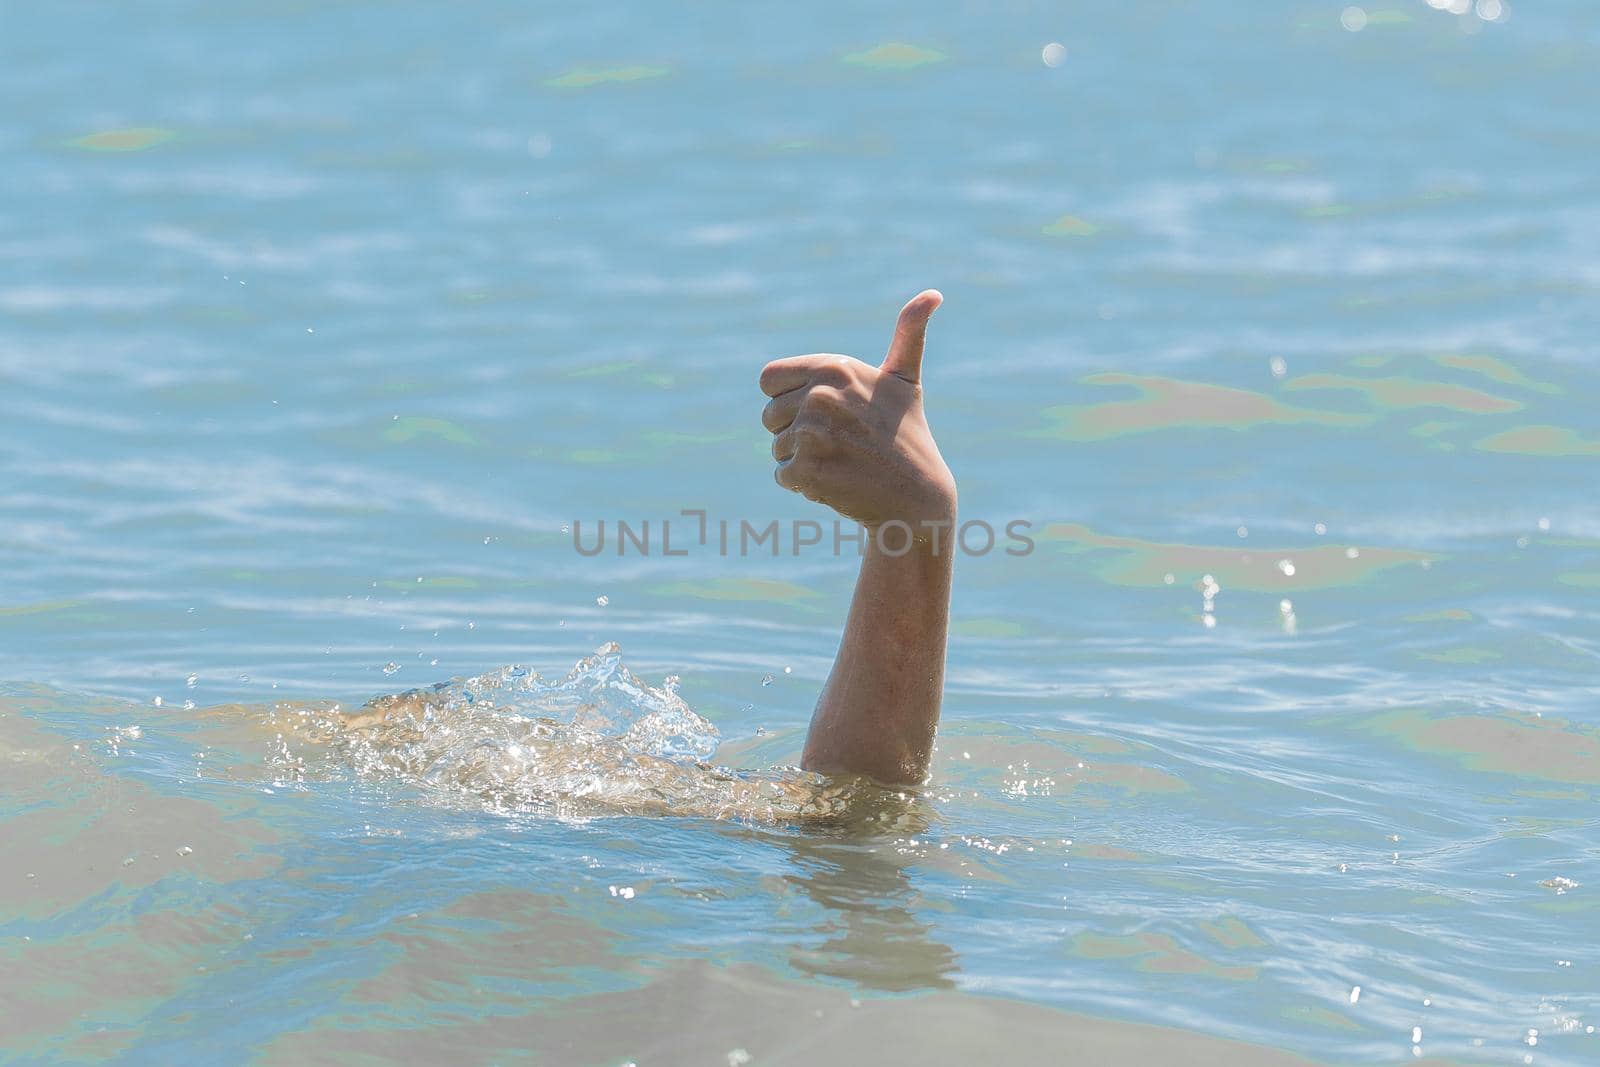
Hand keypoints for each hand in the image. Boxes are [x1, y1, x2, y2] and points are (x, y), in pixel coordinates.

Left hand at [760, 290, 955, 535]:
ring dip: (802, 459)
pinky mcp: (809, 471)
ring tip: (843, 460)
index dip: (791, 398)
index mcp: (833, 366)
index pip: (769, 380)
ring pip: (776, 447)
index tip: (826, 411)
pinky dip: (804, 485)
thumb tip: (934, 293)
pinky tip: (838, 482)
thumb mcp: (904, 379)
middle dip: (796, 432)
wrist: (918, 497)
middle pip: (769, 415)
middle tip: (841, 441)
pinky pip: (783, 475)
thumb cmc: (907, 434)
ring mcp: (813, 434)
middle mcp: (820, 395)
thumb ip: (908, 334)